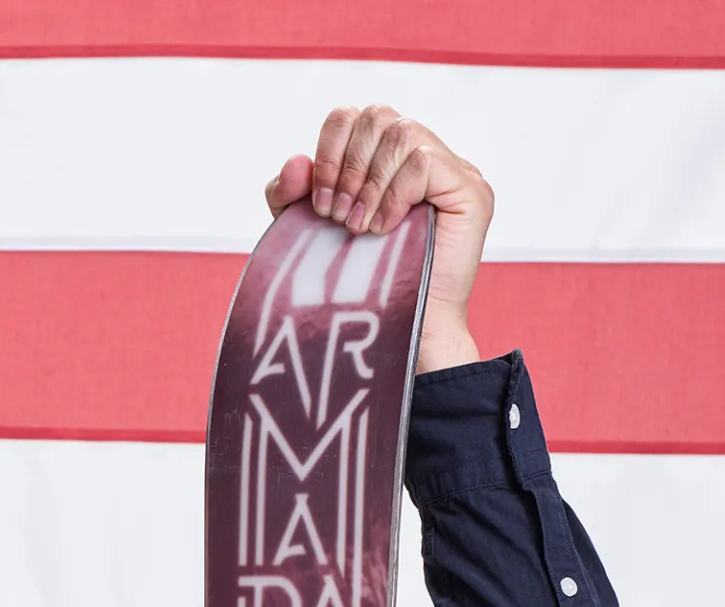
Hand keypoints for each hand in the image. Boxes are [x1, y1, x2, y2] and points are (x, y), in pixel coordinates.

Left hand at [265, 107, 492, 373]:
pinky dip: (394, 194)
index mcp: (383, 161)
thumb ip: (292, 197)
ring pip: (402, 133)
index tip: (317, 203)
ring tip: (359, 228)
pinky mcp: (471, 191)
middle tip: (336, 217)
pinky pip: (423, 161)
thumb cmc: (354, 288)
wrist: (392, 335)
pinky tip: (384, 229)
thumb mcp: (307, 235)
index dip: (328, 149)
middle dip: (345, 165)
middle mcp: (421, 158)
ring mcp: (451, 171)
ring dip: (368, 182)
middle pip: (377, 115)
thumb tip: (295, 161)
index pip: (353, 116)